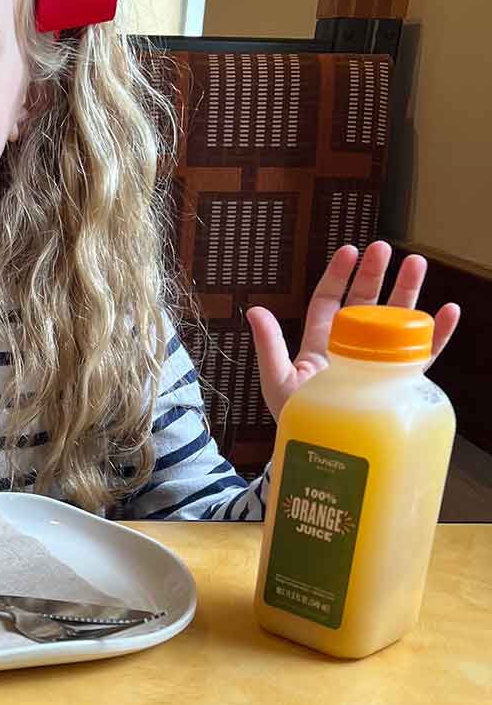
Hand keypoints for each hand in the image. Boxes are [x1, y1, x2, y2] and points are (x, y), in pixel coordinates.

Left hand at [246, 241, 460, 422]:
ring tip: (417, 265)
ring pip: (396, 321)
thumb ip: (269, 346)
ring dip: (408, 293)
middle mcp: (350, 349)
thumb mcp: (277, 381)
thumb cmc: (294, 419)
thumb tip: (255, 311)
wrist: (319, 455)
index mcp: (321, 344)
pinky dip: (437, 334)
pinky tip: (448, 313)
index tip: (349, 251)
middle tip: (384, 249)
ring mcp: (376, 364)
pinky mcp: (398, 384)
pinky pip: (422, 355)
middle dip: (375, 275)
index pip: (329, 302)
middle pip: (366, 304)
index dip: (338, 276)